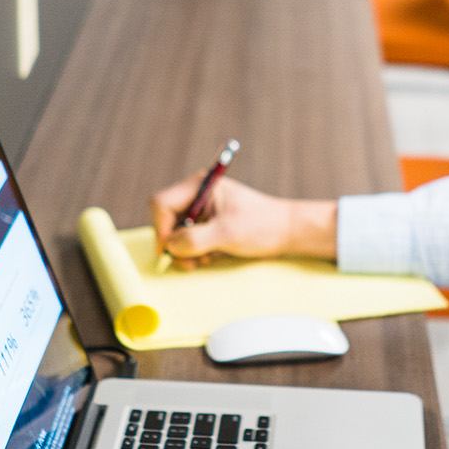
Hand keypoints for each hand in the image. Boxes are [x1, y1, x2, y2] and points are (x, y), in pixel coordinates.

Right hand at [149, 175, 336, 267]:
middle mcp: (197, 195)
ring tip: (204, 260)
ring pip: (175, 233)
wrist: (287, 232)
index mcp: (200, 185)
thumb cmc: (262, 225)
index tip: (168, 251)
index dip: (161, 228)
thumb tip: (170, 247)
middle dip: (174, 243)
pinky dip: (195, 253)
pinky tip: (211, 257)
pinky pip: (188, 240)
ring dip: (185, 251)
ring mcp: (202, 210)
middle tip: (188, 262)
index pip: (162, 204)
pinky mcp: (207, 225)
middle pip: (166, 219)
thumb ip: (195, 239)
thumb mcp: (227, 233)